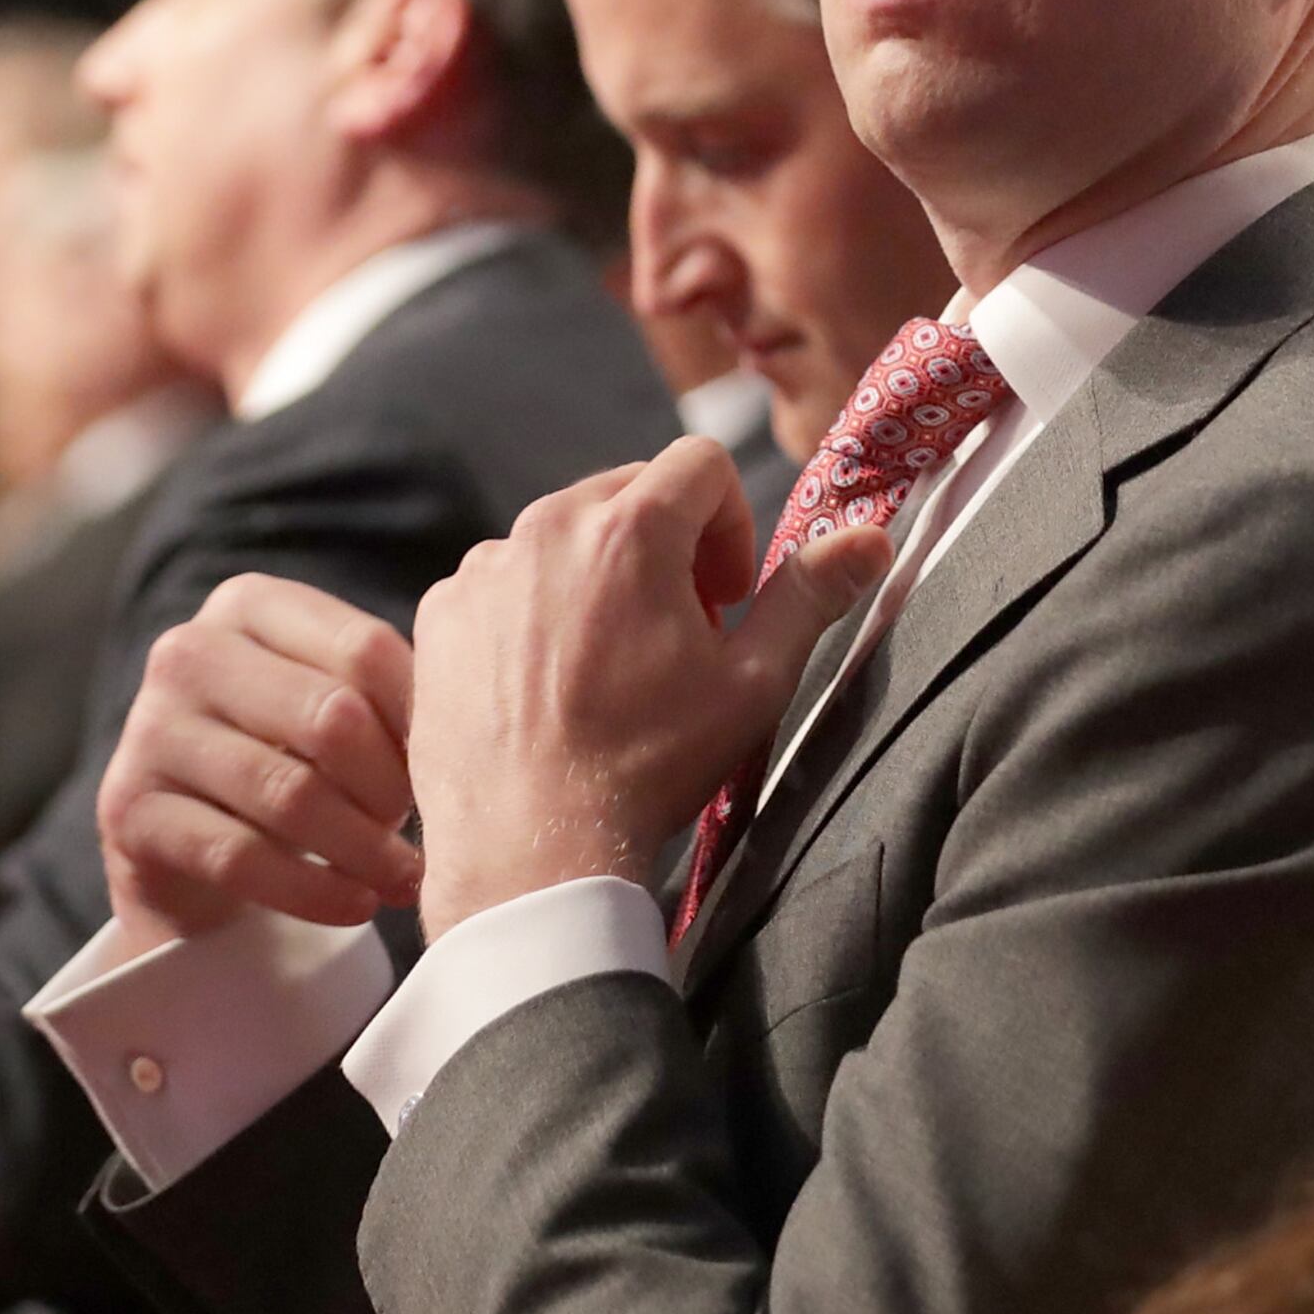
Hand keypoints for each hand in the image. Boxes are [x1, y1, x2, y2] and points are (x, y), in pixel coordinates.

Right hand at [94, 575, 421, 939]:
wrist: (190, 851)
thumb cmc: (291, 761)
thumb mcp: (334, 708)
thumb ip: (389, 692)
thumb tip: (481, 721)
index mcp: (249, 604)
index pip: (366, 650)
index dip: (423, 720)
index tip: (456, 769)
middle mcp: (188, 650)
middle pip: (331, 717)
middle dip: (391, 787)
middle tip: (422, 830)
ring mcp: (148, 727)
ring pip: (289, 793)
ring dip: (364, 849)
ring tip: (404, 879)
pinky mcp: (128, 808)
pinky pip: (241, 857)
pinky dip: (315, 891)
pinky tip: (357, 906)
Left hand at [408, 437, 888, 942]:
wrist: (532, 849)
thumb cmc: (649, 766)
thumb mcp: (754, 683)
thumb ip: (812, 595)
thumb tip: (872, 538)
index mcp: (630, 529)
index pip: (699, 464)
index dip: (730, 524)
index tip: (725, 598)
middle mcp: (546, 527)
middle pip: (628, 493)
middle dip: (666, 548)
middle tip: (678, 636)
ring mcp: (483, 570)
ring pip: (562, 538)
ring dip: (598, 580)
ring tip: (611, 669)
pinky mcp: (442, 614)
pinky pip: (501, 582)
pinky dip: (533, 613)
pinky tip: (550, 687)